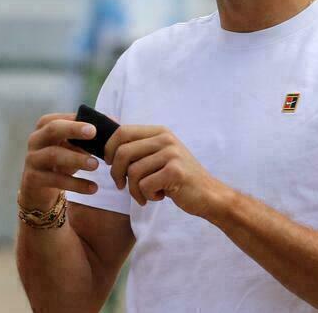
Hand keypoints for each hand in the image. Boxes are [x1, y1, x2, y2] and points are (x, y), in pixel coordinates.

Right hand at [18, 113, 100, 209]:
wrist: (38, 189)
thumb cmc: (60, 160)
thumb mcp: (73, 146)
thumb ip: (89, 135)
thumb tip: (113, 122)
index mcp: (45, 126)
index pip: (61, 118)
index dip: (78, 120)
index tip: (96, 126)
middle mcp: (36, 139)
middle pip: (53, 129)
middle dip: (73, 129)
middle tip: (93, 132)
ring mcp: (32, 159)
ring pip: (53, 155)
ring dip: (76, 158)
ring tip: (96, 165)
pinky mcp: (34, 178)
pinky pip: (56, 180)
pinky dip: (76, 184)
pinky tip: (93, 188)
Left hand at [104, 124, 227, 217]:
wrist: (208, 194)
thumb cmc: (178, 177)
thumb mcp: (158, 154)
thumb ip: (136, 141)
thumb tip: (110, 120)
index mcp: (160, 132)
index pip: (122, 132)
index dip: (109, 150)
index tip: (110, 164)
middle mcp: (166, 139)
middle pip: (123, 152)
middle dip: (116, 173)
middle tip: (121, 185)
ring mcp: (172, 154)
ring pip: (132, 172)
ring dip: (134, 189)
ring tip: (145, 194)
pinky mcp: (175, 172)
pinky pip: (144, 185)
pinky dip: (146, 196)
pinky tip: (158, 196)